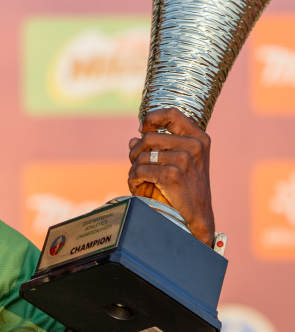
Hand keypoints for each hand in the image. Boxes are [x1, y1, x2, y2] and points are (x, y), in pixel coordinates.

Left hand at [128, 108, 214, 245]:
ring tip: (139, 180)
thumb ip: (159, 148)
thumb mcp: (180, 163)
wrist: (198, 217)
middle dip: (135, 152)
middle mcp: (193, 145)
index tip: (143, 130)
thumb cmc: (186, 190)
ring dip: (134, 169)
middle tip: (136, 165)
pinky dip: (134, 180)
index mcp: (198, 138)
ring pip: (142, 155)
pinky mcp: (172, 174)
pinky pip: (139, 170)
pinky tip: (139, 188)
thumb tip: (133, 139)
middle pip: (149, 137)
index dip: (151, 118)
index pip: (171, 114)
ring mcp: (184, 159)